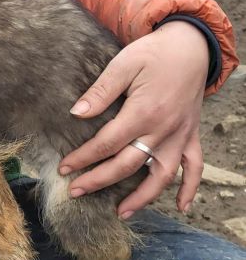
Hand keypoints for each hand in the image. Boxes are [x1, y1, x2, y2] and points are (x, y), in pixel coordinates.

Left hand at [59, 21, 208, 218]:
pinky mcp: (191, 135)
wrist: (191, 46)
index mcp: (143, 112)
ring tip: (122, 213)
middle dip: (99, 181)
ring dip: (143, 197)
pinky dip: (190, 188)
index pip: (107, 144)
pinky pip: (195, 167)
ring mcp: (179, 135)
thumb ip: (101, 91)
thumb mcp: (124, 64)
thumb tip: (77, 113)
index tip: (65, 168)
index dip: (83, 158)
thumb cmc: (154, 53)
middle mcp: (163, 130)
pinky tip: (181, 206)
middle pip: (128, 165)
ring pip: (162, 175)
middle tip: (75, 192)